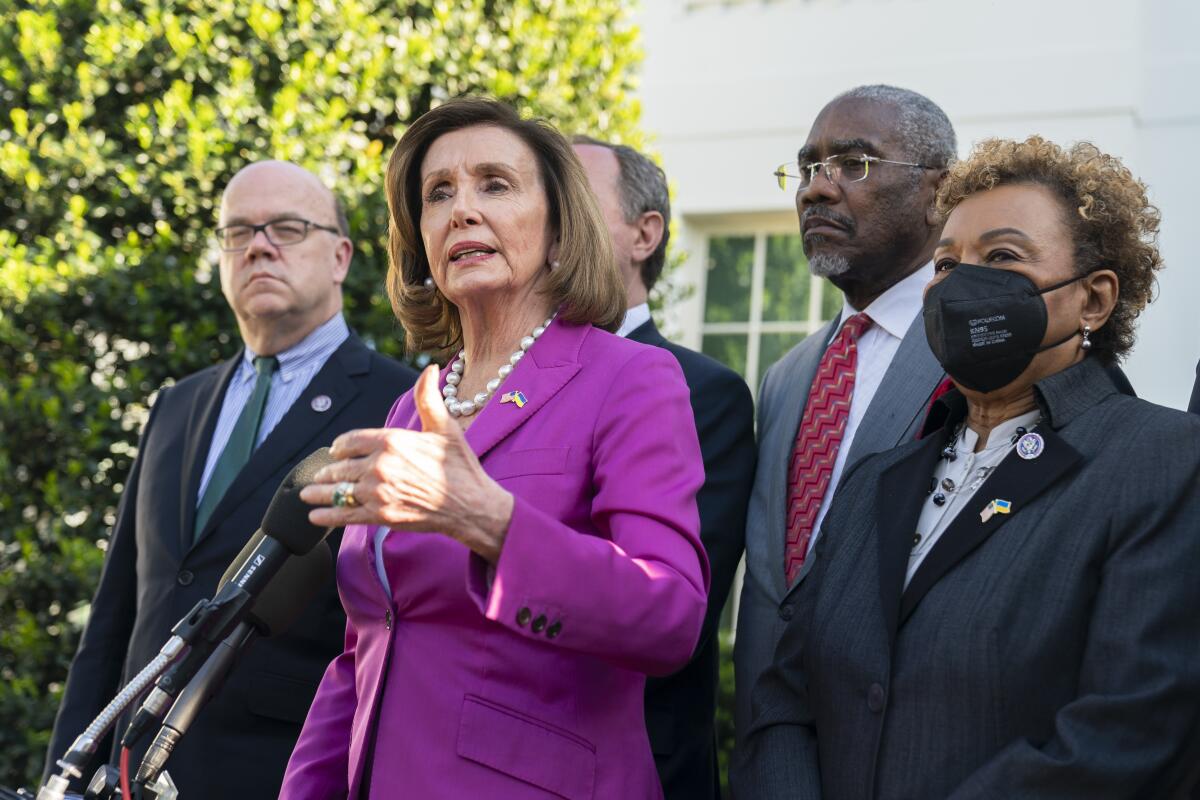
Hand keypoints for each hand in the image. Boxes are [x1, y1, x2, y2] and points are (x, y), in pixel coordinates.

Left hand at [299, 364, 514, 561]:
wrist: (471, 505)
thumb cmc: (460, 466)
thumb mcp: (445, 427)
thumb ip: (428, 398)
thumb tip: (428, 369)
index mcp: (392, 441)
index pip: (350, 440)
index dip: (339, 446)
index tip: (335, 450)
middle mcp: (380, 466)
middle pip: (341, 467)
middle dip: (328, 471)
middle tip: (319, 475)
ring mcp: (378, 493)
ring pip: (338, 491)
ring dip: (319, 493)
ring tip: (308, 493)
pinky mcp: (380, 516)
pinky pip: (344, 515)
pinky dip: (326, 516)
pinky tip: (315, 516)